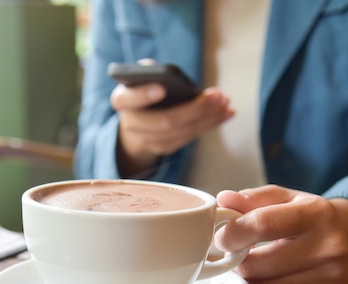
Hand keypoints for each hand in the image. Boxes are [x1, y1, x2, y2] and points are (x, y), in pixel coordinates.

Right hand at [111, 84, 233, 177]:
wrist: (137, 119)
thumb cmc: (143, 90)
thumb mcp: (142, 77)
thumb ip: (149, 71)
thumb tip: (164, 72)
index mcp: (122, 100)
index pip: (128, 99)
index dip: (144, 95)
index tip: (162, 88)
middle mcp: (131, 124)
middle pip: (164, 121)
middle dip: (194, 109)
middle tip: (216, 96)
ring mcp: (147, 140)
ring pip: (181, 133)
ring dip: (208, 118)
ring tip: (225, 103)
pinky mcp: (164, 148)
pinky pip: (189, 138)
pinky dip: (210, 125)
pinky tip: (225, 113)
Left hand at [215, 185, 347, 283]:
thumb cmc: (312, 215)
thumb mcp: (285, 198)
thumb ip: (251, 198)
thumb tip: (222, 200)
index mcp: (317, 214)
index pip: (263, 224)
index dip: (233, 233)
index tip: (220, 237)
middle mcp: (330, 247)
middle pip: (257, 264)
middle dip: (237, 259)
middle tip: (235, 252)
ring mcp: (332, 277)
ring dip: (250, 276)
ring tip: (256, 260)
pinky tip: (277, 274)